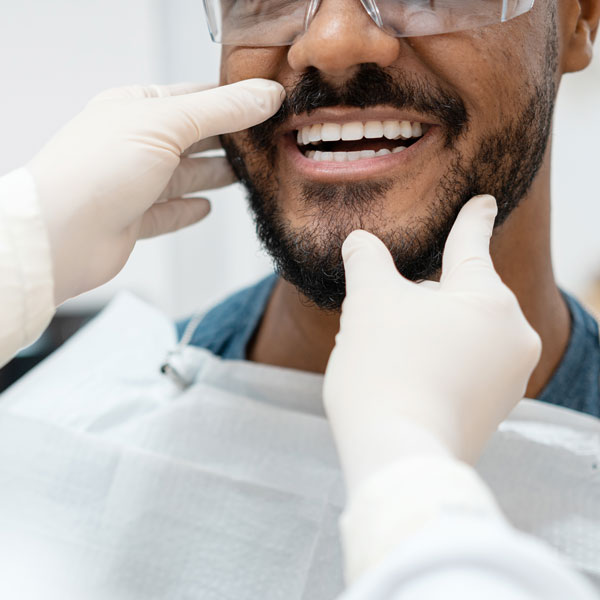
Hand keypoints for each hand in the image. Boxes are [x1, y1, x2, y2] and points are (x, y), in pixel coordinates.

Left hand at [27, 79, 283, 304]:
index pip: (194, 98)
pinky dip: (188, 209)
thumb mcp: (167, 124)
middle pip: (192, 138)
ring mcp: (133, 183)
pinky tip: (206, 208)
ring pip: (184, 176)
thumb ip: (221, 111)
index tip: (265, 105)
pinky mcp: (133, 219)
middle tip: (263, 141)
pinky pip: (168, 212)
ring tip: (245, 173)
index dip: (231, 101)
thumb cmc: (98, 171)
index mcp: (135, 108)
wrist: (61, 236)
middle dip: (227, 139)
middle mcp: (134, 144)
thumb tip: (266, 95)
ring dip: (213, 174)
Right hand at [323, 195, 541, 494]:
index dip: (471, 219)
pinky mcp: (492, 411)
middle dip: (419, 299)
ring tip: (386, 356)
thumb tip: (358, 241)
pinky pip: (461, 368)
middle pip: (457, 296)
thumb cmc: (385, 367)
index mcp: (489, 299)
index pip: (472, 245)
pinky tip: (403, 379)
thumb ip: (366, 261)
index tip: (484, 201)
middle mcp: (511, 336)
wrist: (398, 454)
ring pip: (457, 333)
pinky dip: (433, 363)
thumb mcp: (369, 301)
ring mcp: (507, 379)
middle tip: (379, 320)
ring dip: (421, 333)